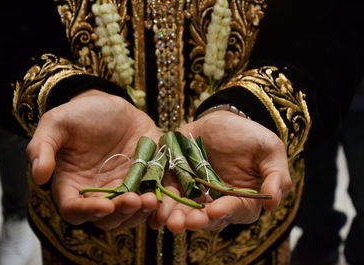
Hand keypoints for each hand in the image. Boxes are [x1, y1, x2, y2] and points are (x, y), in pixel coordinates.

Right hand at [26, 90, 159, 229]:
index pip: (74, 209)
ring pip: (130, 213)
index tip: (104, 205)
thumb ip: (42, 148)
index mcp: (72, 184)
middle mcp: (97, 192)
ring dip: (141, 211)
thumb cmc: (78, 115)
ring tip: (151, 199)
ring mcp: (122, 187)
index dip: (87, 211)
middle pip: (106, 218)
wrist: (108, 105)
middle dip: (120, 213)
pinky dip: (158, 201)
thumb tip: (38, 176)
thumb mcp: (56, 124)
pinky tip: (163, 196)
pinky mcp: (144, 179)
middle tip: (133, 200)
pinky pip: (151, 196)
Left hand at [150, 111, 291, 232]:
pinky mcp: (176, 181)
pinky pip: (167, 193)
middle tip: (184, 223)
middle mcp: (218, 202)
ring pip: (184, 210)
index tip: (214, 210)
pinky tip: (152, 204)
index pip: (236, 210)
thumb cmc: (249, 136)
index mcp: (243, 200)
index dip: (225, 211)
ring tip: (166, 219)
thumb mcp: (269, 150)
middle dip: (195, 221)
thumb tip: (272, 203)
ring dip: (175, 217)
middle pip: (206, 218)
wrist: (221, 118)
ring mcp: (196, 194)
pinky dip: (159, 201)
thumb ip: (275, 176)